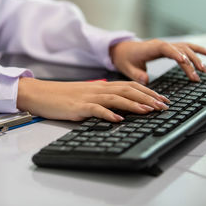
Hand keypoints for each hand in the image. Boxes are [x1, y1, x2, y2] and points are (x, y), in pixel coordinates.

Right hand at [17, 77, 169, 121]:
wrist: (41, 94)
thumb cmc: (63, 96)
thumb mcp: (86, 95)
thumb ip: (103, 99)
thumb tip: (120, 108)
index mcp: (101, 86)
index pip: (129, 86)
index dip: (148, 92)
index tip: (162, 99)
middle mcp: (98, 89)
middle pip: (128, 90)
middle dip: (148, 98)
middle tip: (164, 106)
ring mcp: (88, 97)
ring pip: (116, 98)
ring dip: (134, 105)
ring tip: (149, 111)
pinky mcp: (78, 107)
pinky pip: (96, 109)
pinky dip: (109, 114)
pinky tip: (119, 119)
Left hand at [110, 39, 205, 83]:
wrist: (123, 50)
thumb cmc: (125, 58)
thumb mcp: (127, 68)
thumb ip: (136, 74)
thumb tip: (145, 80)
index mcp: (151, 47)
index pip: (166, 48)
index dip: (175, 53)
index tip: (185, 61)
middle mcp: (161, 44)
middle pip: (179, 49)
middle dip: (190, 62)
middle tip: (196, 76)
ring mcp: (167, 45)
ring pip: (186, 47)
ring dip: (197, 57)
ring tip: (205, 69)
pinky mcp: (170, 48)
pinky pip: (186, 47)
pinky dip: (198, 50)